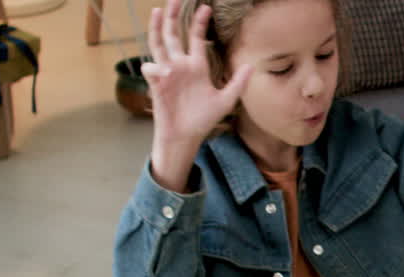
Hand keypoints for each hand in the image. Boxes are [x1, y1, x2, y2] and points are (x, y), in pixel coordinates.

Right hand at [143, 0, 252, 189]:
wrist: (186, 136)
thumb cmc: (203, 119)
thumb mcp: (225, 101)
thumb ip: (238, 83)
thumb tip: (252, 65)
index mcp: (197, 67)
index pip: (196, 39)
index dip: (199, 23)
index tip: (205, 7)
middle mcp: (180, 66)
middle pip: (173, 34)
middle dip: (173, 16)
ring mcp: (167, 73)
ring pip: (158, 44)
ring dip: (156, 28)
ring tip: (158, 10)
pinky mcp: (157, 84)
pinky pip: (151, 69)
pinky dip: (154, 67)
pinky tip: (163, 72)